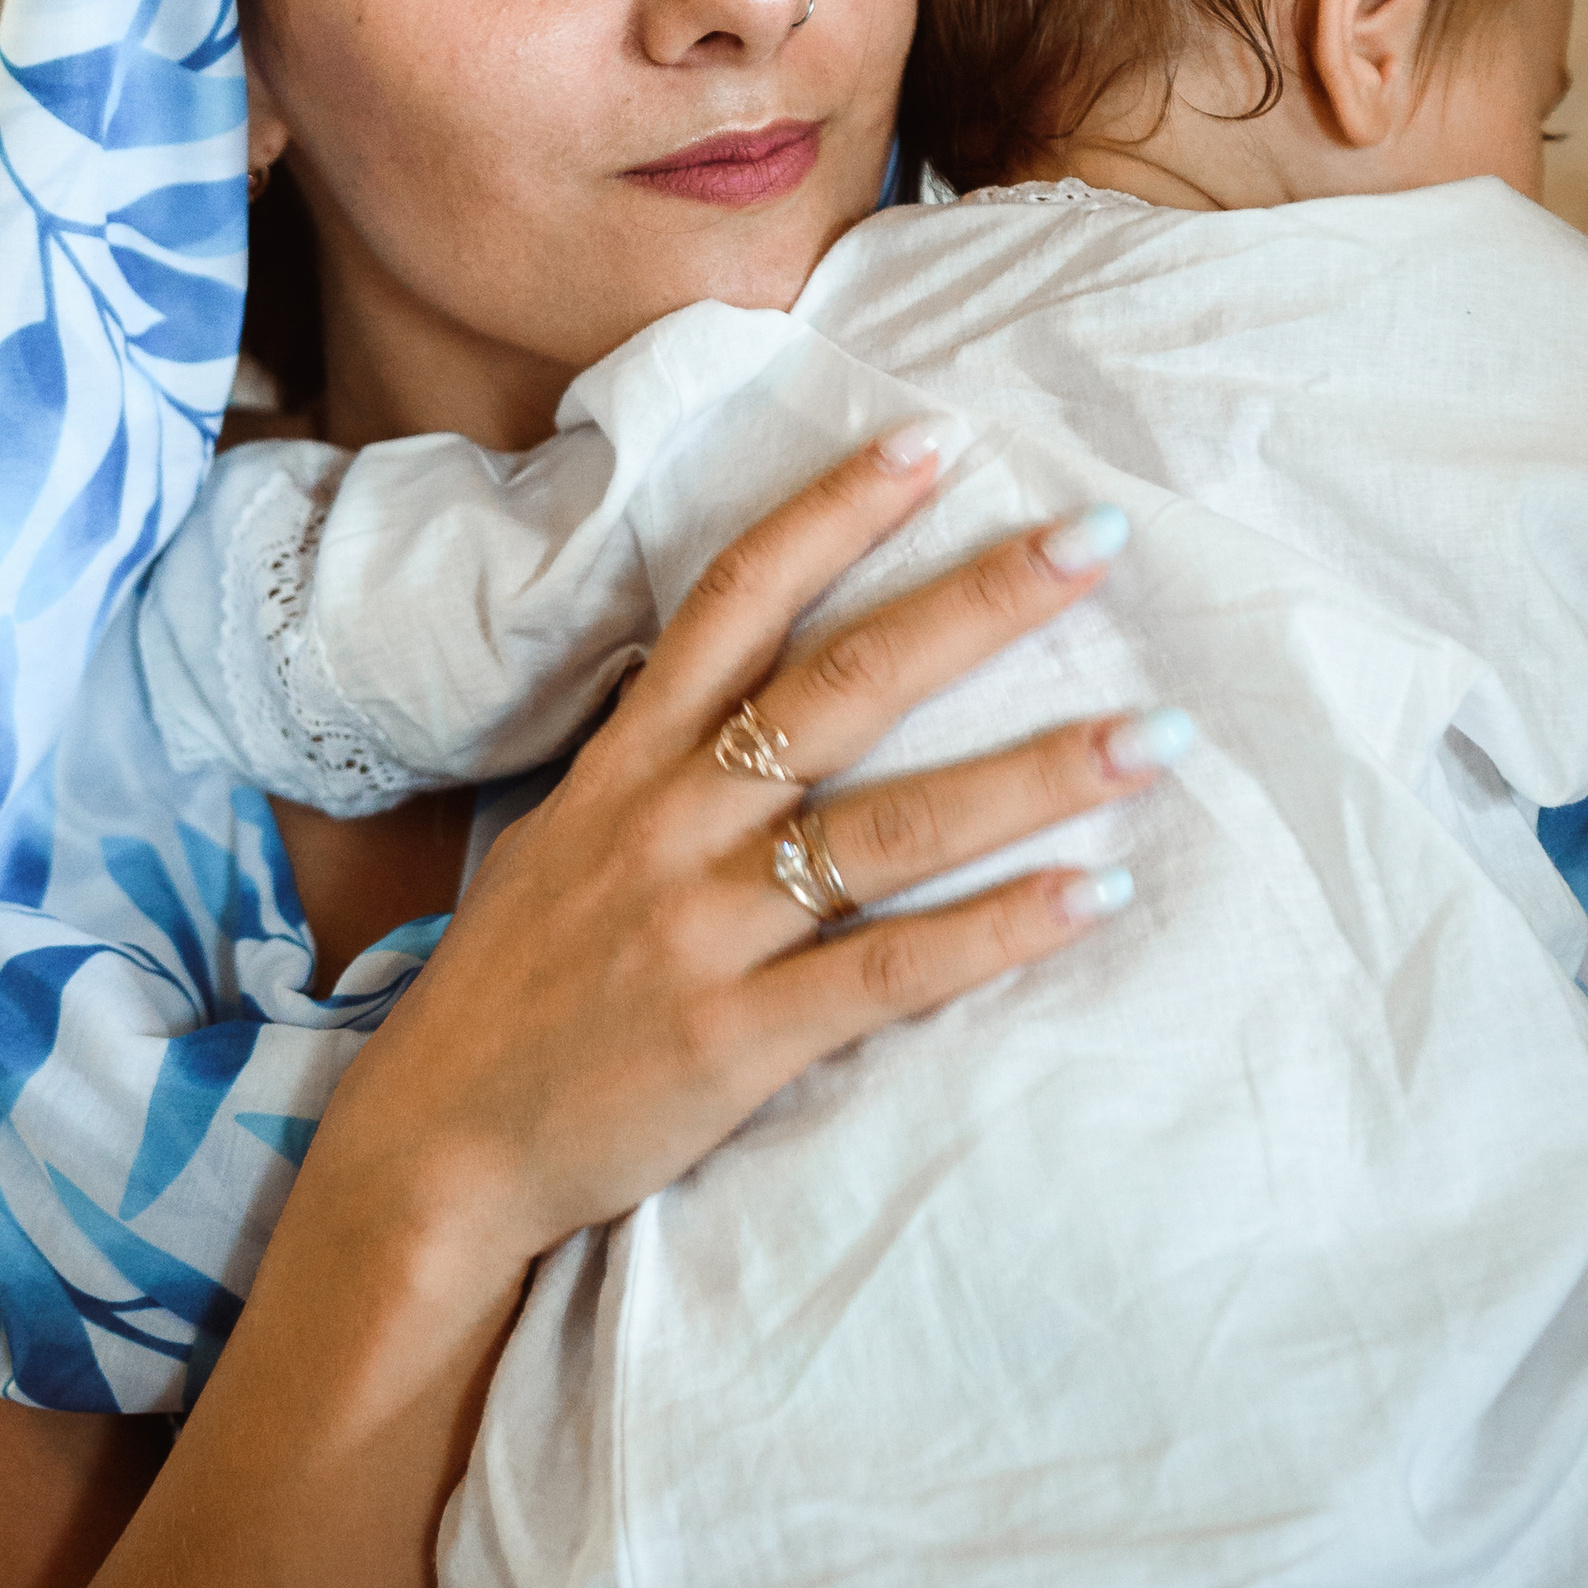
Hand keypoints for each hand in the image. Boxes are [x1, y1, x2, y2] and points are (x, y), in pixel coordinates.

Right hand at [326, 427, 1178, 1265]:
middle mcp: (669, 823)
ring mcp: (702, 929)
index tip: (937, 439)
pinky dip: (995, 932)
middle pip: (841, 684)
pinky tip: (1091, 894)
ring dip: (1033, 776)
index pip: (738, 598)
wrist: (435, 1148)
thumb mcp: (563, 838)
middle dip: (978, 604)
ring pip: (888, 827)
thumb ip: (655, 761)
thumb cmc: (515, 989)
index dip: (836, 511)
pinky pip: (887, 971)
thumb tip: (742, 685)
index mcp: (629, 762)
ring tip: (1152, 734)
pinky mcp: (734, 1038)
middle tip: (1098, 540)